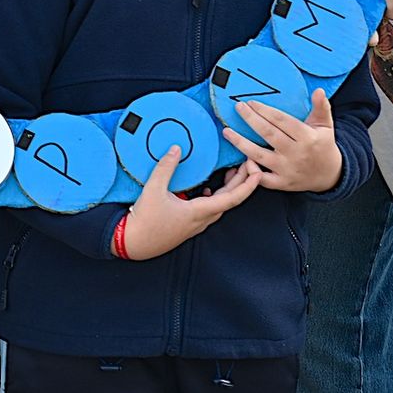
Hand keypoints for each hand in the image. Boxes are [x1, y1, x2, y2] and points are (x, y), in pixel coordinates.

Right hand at [121, 146, 260, 260]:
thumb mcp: (153, 190)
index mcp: (200, 211)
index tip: (257, 170)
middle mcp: (204, 219)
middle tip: (245, 162)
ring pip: (222, 204)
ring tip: (230, 172)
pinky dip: (215, 196)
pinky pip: (210, 209)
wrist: (135, 243)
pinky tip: (207, 189)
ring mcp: (198, 223)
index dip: (248, 184)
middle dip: (242, 180)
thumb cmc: (146, 220)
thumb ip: (166, 168)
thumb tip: (176, 148)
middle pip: (230, 199)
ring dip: (229, 188)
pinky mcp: (190, 224)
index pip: (233, 198)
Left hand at [223, 89, 342, 192]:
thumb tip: (318, 90)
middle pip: (268, 134)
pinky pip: (263, 178)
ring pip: (259, 155)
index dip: (265, 111)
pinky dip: (251, 170)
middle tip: (238, 107)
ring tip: (226, 131)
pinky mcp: (282, 183)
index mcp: (307, 137)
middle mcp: (296, 153)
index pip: (282, 121)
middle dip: (251, 119)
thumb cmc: (323, 146)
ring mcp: (288, 169)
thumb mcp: (325, 126)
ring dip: (240, 143)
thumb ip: (321, 107)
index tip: (250, 102)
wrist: (330, 176)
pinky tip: (240, 159)